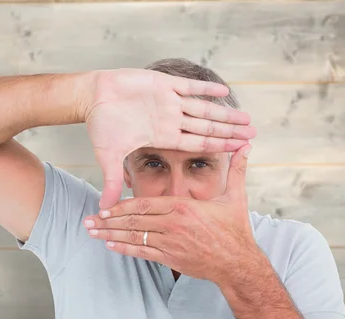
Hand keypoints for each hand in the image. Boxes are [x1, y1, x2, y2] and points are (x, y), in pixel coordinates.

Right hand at [81, 68, 255, 208]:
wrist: (90, 97)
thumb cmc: (100, 126)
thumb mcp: (109, 156)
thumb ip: (113, 181)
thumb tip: (105, 209)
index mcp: (164, 137)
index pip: (197, 143)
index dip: (219, 146)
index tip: (239, 150)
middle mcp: (170, 120)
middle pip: (207, 126)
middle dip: (230, 130)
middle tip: (253, 133)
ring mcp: (168, 102)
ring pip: (203, 108)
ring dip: (224, 113)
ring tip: (246, 117)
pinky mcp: (162, 83)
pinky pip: (188, 85)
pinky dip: (205, 88)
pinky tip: (223, 91)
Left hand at [82, 143, 262, 284]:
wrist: (239, 263)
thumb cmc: (236, 230)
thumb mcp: (236, 197)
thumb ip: (237, 171)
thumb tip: (246, 147)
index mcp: (183, 207)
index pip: (144, 204)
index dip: (121, 205)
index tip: (104, 206)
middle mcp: (172, 225)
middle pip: (133, 221)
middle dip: (107, 220)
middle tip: (86, 220)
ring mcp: (170, 243)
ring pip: (134, 237)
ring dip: (110, 235)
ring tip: (91, 232)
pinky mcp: (171, 259)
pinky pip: (143, 253)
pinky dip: (125, 249)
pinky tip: (110, 245)